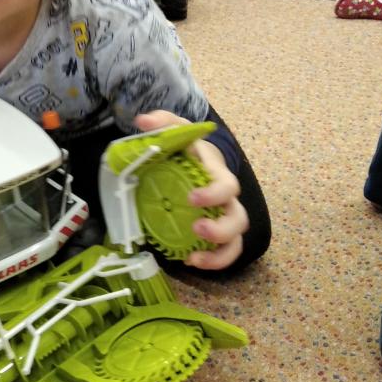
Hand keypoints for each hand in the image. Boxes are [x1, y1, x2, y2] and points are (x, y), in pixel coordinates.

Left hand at [135, 110, 248, 269]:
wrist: (196, 158)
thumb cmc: (187, 147)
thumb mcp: (176, 129)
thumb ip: (163, 122)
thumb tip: (142, 121)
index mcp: (217, 174)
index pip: (227, 186)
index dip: (214, 195)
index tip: (192, 198)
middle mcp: (226, 199)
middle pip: (239, 218)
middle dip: (221, 229)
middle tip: (197, 228)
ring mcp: (224, 217)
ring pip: (236, 240)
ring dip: (219, 253)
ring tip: (194, 258)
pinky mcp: (217, 233)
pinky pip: (224, 252)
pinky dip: (213, 261)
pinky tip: (190, 261)